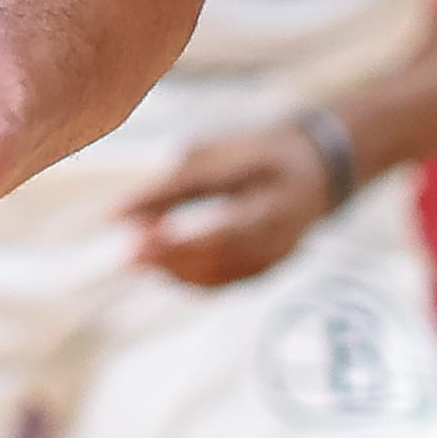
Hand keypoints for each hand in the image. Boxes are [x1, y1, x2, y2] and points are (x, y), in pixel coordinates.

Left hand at [120, 122, 332, 287]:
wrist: (318, 172)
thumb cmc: (258, 155)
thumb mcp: (219, 154)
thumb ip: (173, 184)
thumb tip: (118, 215)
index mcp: (272, 183)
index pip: (214, 199)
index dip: (169, 213)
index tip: (126, 220)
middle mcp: (281, 225)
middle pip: (219, 247)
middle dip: (169, 253)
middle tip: (128, 250)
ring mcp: (278, 252)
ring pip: (220, 272)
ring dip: (174, 269)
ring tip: (137, 256)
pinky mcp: (268, 269)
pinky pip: (223, 283)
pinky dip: (189, 277)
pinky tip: (162, 266)